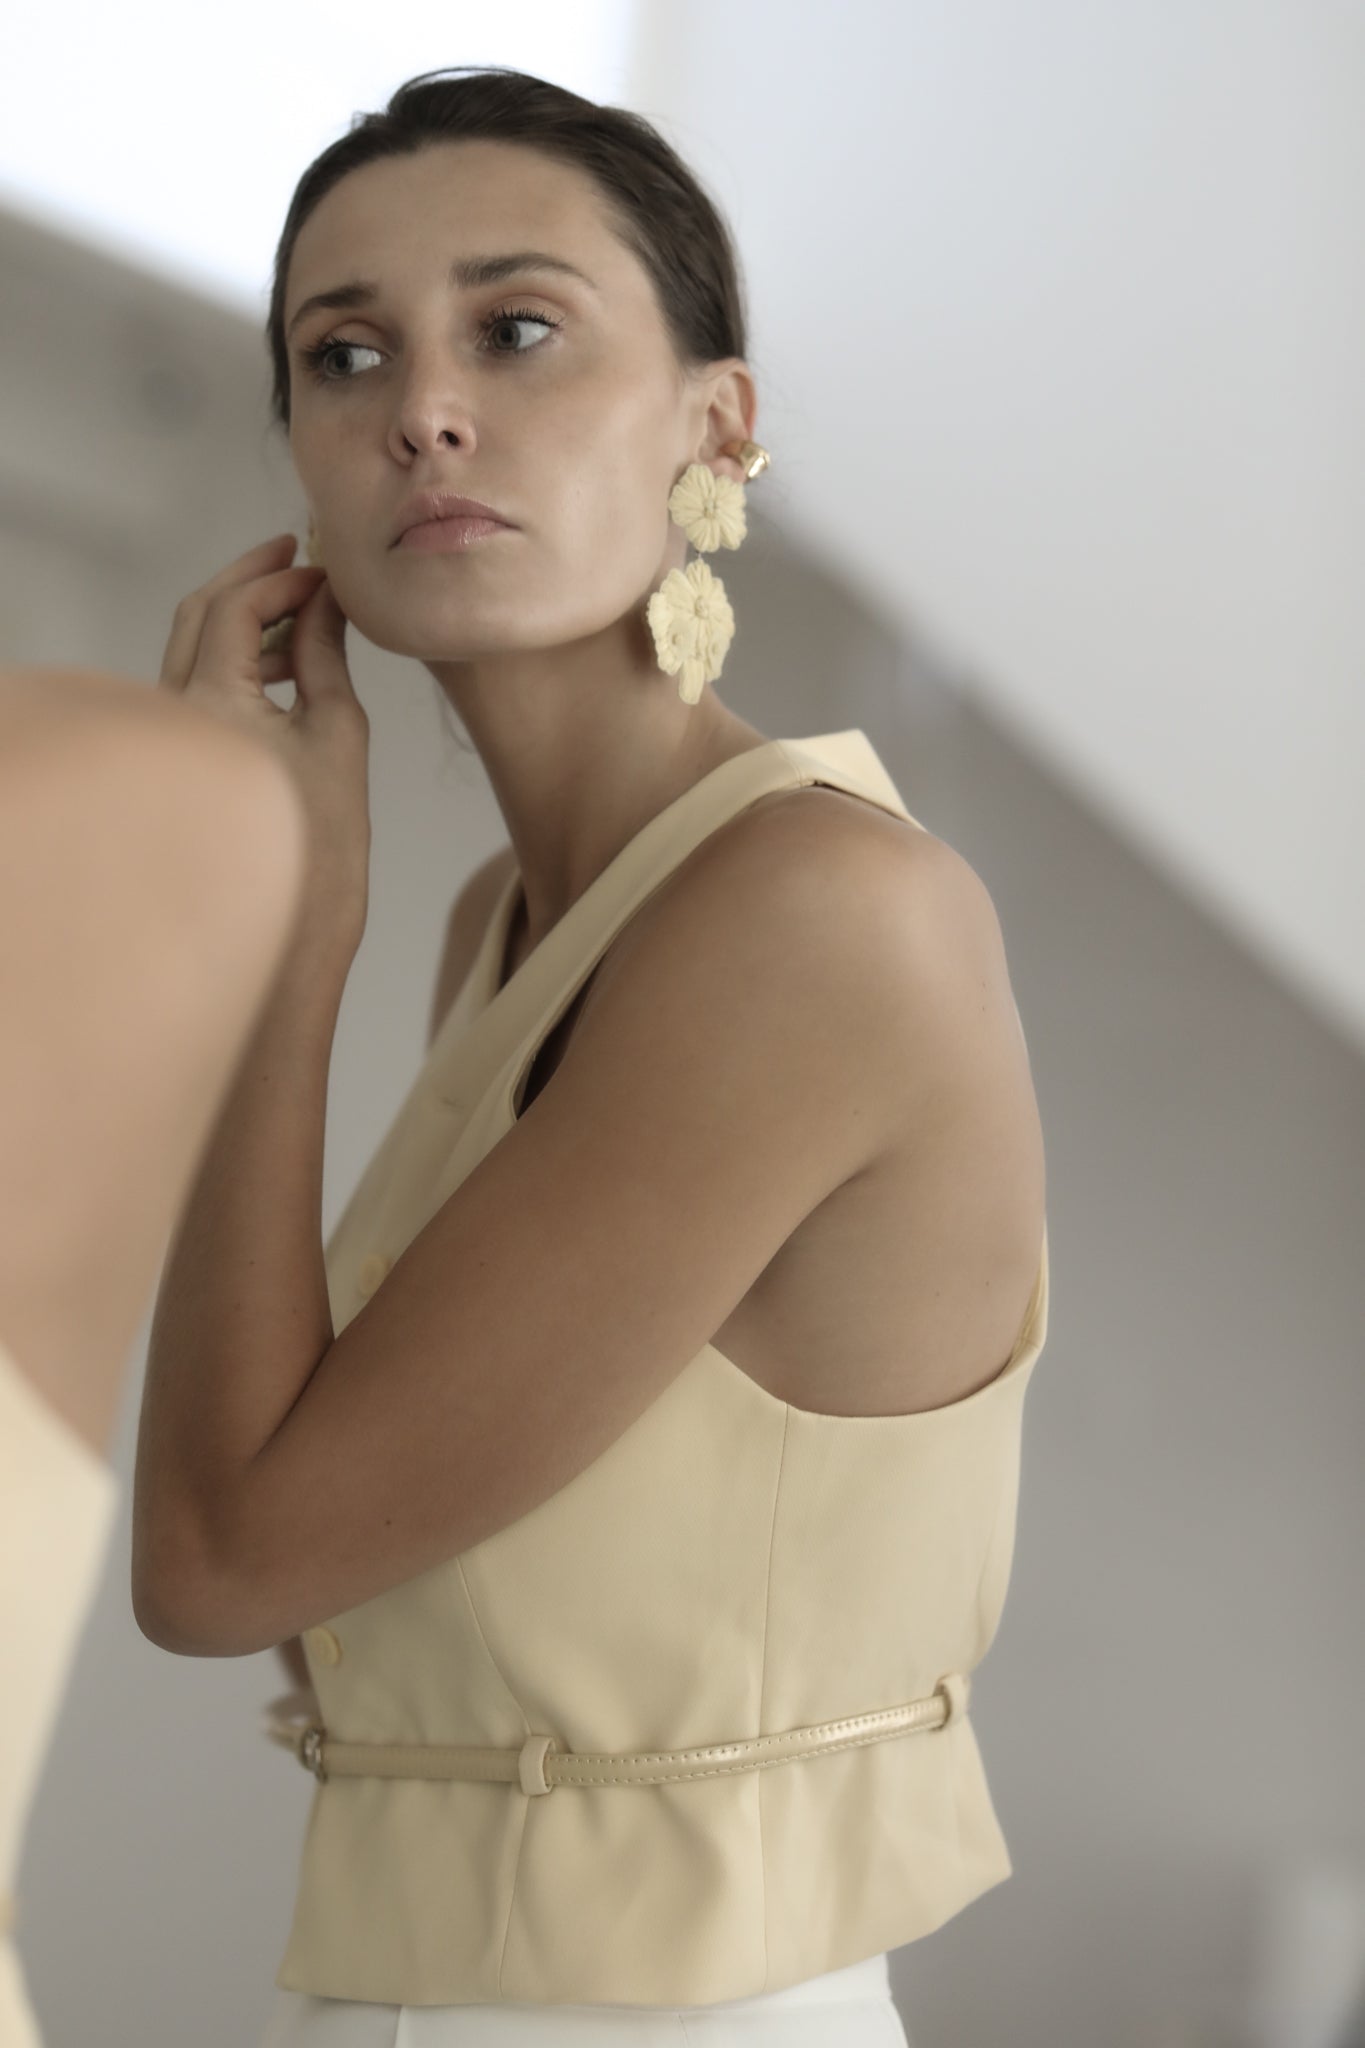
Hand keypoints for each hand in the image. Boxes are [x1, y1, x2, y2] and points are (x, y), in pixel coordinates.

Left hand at [157, 533, 370, 951]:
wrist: (290, 933)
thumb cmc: (322, 849)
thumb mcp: (337, 737)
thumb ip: (323, 659)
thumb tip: (323, 603)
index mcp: (209, 706)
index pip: (233, 610)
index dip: (280, 580)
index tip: (326, 573)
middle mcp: (173, 715)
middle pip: (197, 616)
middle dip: (247, 579)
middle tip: (293, 553)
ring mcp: (171, 737)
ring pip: (192, 648)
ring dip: (242, 617)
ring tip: (300, 611)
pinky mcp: (182, 759)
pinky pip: (198, 684)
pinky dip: (236, 659)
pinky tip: (281, 666)